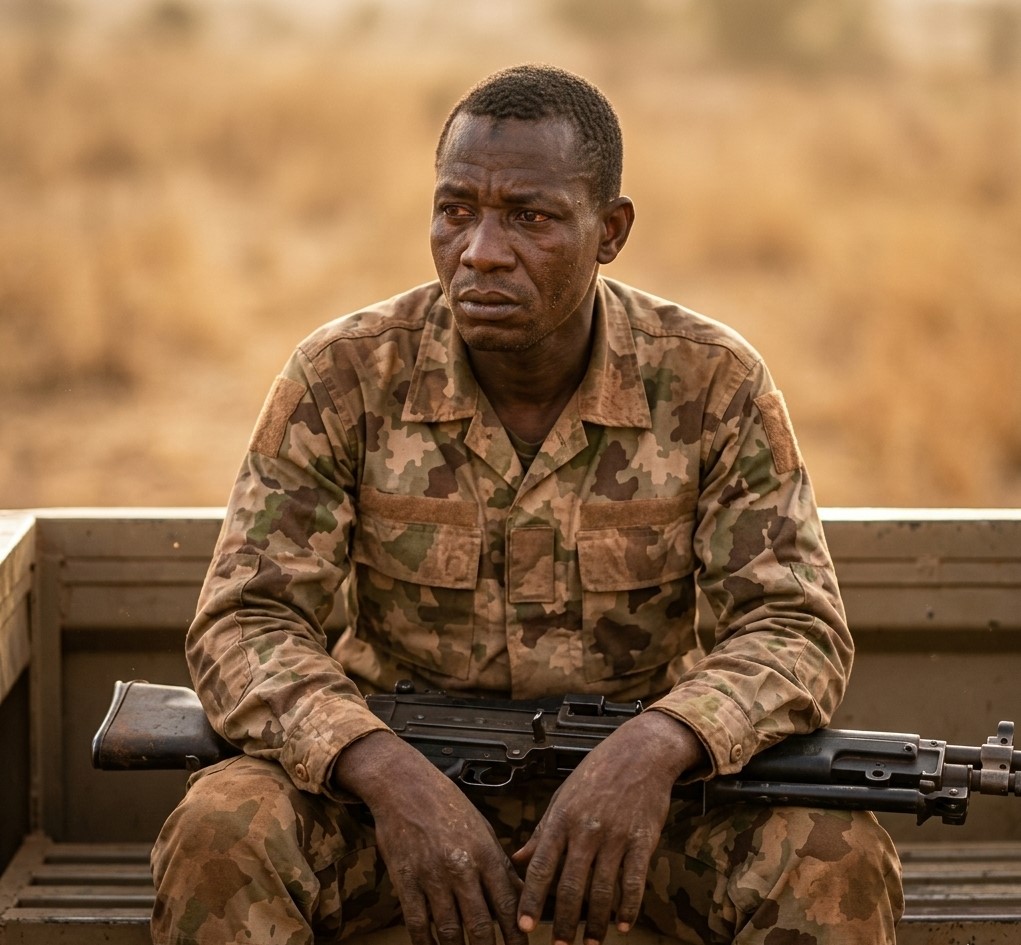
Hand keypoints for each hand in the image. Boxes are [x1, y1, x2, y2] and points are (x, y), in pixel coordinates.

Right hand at [335, 731, 527, 944]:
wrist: (405, 786)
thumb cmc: (447, 805)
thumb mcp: (482, 829)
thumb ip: (500, 865)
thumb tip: (521, 896)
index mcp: (485, 853)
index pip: (507, 905)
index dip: (516, 935)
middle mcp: (462, 868)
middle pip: (480, 925)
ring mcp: (432, 876)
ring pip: (450, 930)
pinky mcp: (406, 881)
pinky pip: (418, 925)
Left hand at [512, 711, 704, 944]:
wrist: (641, 752)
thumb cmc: (597, 773)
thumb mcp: (562, 797)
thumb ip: (542, 832)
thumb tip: (516, 861)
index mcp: (562, 819)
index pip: (540, 867)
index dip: (530, 900)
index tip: (524, 927)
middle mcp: (586, 830)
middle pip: (571, 887)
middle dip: (564, 922)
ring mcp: (616, 836)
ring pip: (603, 891)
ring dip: (596, 924)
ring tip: (591, 943)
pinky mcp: (643, 840)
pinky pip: (634, 882)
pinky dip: (629, 908)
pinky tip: (623, 924)